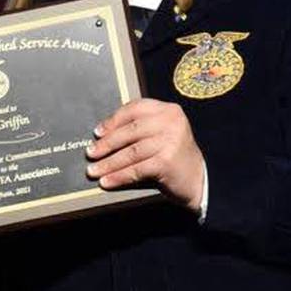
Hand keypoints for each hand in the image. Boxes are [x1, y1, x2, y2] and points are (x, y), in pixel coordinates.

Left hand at [86, 97, 204, 211]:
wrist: (199, 181)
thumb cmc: (176, 158)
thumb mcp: (163, 135)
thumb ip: (142, 129)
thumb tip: (104, 135)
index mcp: (168, 110)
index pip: (135, 109)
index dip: (113, 120)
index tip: (98, 132)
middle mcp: (171, 122)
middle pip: (129, 131)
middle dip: (106, 144)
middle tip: (90, 153)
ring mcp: (170, 141)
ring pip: (130, 152)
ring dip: (108, 163)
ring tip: (94, 171)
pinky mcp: (166, 161)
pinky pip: (136, 169)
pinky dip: (118, 176)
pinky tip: (107, 181)